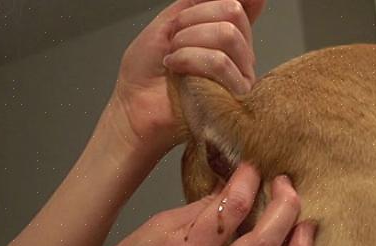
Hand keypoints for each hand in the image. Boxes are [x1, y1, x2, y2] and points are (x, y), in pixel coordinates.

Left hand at [108, 0, 265, 155]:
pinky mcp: (236, 95)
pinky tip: (177, 72)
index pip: (240, 3)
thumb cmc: (147, 72)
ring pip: (227, 35)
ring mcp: (241, 73)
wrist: (134, 106)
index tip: (185, 18)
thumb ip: (198, 2)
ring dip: (188, 42)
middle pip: (233, 11)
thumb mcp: (169, 21)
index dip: (219, 1)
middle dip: (192, 20)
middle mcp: (239, 51)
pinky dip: (190, 60)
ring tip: (173, 60)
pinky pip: (221, 62)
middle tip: (174, 40)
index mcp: (225, 31)